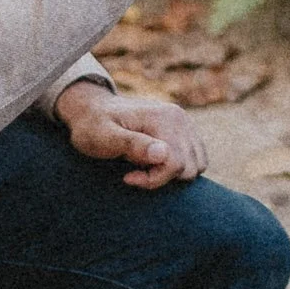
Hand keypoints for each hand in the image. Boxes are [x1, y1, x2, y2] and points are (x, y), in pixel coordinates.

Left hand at [56, 81, 205, 188]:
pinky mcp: (185, 131)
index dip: (153, 179)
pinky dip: (179, 168)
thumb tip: (163, 154)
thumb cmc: (92, 126)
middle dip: (163, 177)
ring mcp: (185, 123)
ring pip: (197, 165)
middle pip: (190, 167)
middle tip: (134, 172)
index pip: (175, 164)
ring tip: (144, 167)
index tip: (128, 177)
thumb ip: (132, 145)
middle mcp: (180, 118)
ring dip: (171, 174)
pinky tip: (154, 164)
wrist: (92, 110)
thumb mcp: (103, 137)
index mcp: (163, 118)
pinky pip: (196, 159)